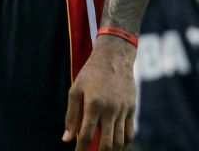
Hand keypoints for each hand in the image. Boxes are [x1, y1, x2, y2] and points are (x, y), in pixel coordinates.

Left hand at [63, 36, 136, 150]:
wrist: (114, 57)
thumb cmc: (91, 73)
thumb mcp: (75, 90)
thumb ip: (71, 116)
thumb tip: (66, 138)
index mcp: (93, 104)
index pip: (86, 135)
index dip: (81, 149)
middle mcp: (110, 109)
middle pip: (106, 143)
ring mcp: (123, 110)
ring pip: (120, 140)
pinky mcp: (132, 109)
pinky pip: (130, 133)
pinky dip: (124, 144)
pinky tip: (116, 147)